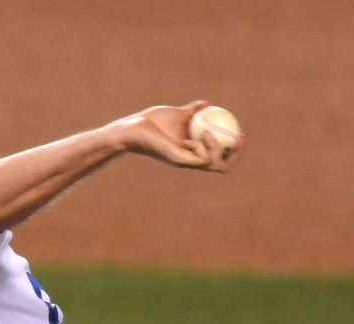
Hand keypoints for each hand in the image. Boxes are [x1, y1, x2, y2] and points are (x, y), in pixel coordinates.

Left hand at [117, 100, 243, 172]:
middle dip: (235, 155)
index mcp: (193, 151)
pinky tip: (199, 135)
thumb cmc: (153, 122)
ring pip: (213, 164)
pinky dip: (203, 147)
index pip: (219, 157)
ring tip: (209, 132)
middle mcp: (191, 159)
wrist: (135, 127)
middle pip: (221, 166)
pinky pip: (200, 159)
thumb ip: (194, 110)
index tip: (240, 133)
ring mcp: (185, 161)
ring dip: (217, 149)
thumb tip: (208, 104)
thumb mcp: (179, 113)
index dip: (234, 150)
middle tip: (238, 137)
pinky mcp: (178, 160)